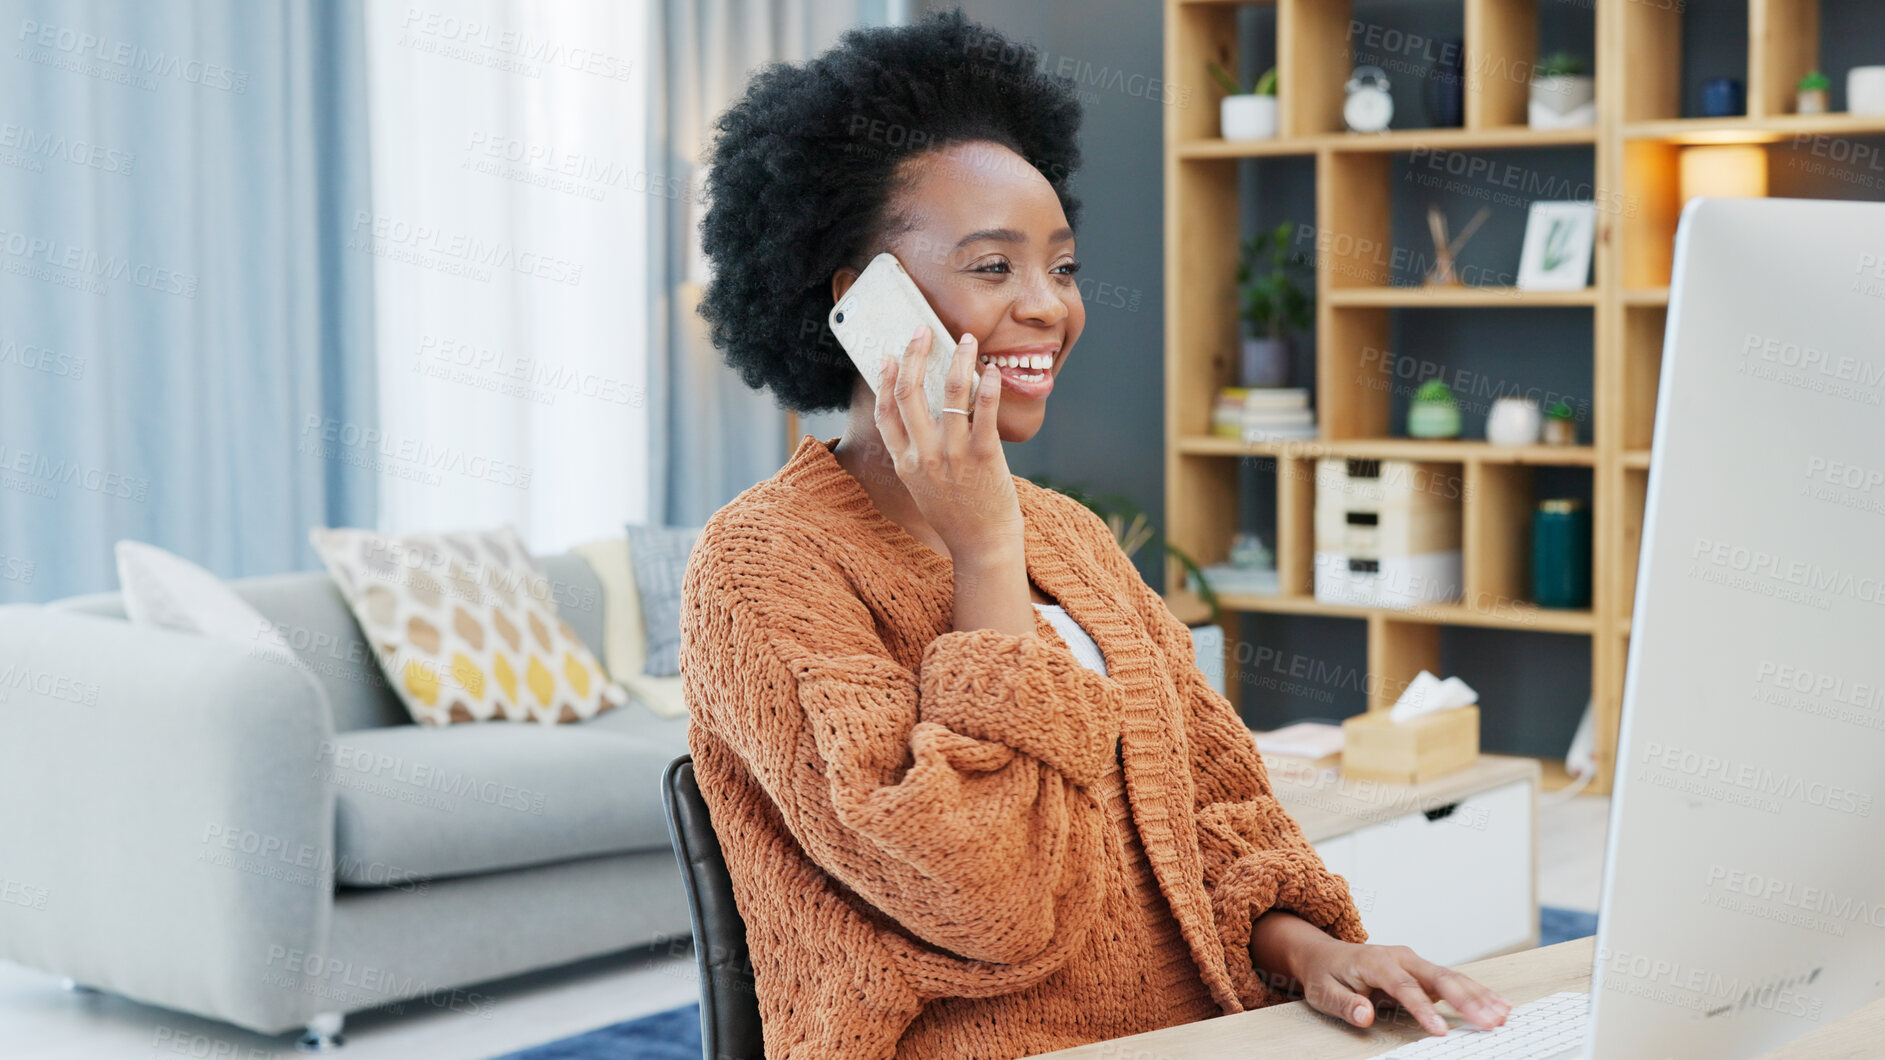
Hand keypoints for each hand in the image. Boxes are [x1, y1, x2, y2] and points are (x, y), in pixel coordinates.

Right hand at [874, 326, 1018, 563]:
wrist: (981, 546)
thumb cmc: (956, 515)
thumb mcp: (922, 485)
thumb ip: (917, 453)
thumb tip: (924, 415)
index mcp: (904, 462)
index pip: (885, 411)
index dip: (885, 378)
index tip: (890, 355)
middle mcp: (923, 455)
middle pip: (909, 392)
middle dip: (914, 354)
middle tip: (923, 330)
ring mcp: (953, 455)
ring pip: (949, 392)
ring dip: (958, 359)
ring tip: (967, 340)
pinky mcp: (984, 456)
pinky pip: (985, 410)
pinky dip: (988, 385)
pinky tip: (992, 371)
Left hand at [1292, 937, 1510, 1036]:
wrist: (1325, 955)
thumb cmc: (1326, 975)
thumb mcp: (1324, 991)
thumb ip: (1344, 1004)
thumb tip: (1364, 1016)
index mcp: (1376, 961)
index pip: (1404, 987)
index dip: (1423, 1010)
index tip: (1440, 1032)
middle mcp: (1401, 958)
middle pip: (1438, 977)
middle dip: (1467, 1000)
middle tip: (1491, 1021)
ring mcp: (1415, 963)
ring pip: (1452, 977)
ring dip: (1479, 996)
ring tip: (1504, 1014)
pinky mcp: (1424, 972)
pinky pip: (1453, 982)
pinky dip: (1476, 994)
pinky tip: (1498, 1005)